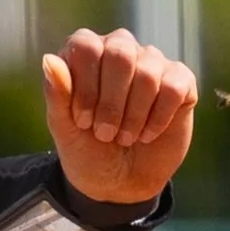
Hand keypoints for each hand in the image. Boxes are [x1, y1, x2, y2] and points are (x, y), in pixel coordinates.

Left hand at [40, 28, 198, 205]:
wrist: (120, 184)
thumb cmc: (88, 151)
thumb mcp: (65, 129)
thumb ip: (57, 95)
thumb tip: (49, 59)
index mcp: (88, 54)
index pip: (86, 46)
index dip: (85, 86)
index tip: (82, 121)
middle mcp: (121, 49)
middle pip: (120, 53)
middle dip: (110, 103)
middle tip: (104, 133)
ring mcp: (153, 63)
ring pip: (148, 73)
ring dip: (133, 116)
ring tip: (124, 137)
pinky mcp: (180, 81)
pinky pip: (174, 88)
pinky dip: (158, 119)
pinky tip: (147, 135)